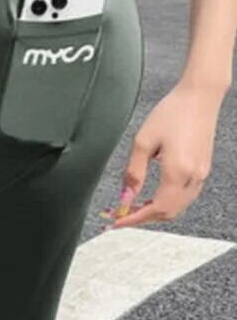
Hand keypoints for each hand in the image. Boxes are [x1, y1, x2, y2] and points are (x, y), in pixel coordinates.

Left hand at [101, 79, 223, 229]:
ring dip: (156, 211)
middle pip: (168, 213)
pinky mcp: (203, 169)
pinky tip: (152, 196)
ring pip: (178, 207)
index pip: (155, 209)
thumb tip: (125, 198)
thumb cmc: (172, 113)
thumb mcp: (143, 142)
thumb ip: (133, 173)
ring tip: (134, 206)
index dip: (134, 219)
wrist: (199, 96)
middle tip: (122, 215)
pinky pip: (185, 197)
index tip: (117, 222)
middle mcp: (193, 177)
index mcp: (178, 171)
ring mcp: (201, 174)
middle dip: (143, 218)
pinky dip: (167, 203)